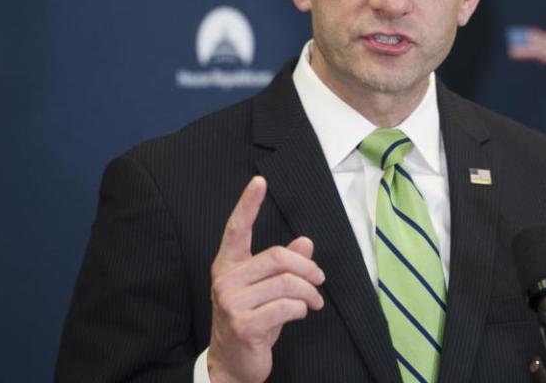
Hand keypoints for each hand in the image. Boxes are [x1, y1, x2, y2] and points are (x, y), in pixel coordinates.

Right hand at [207, 176, 325, 382]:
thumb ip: (283, 265)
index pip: (236, 228)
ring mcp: (231, 303)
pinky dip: (302, 309)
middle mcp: (225, 280)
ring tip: (315, 301)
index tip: (259, 181)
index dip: (248, 204)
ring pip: (286, 282)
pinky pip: (286, 306)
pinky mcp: (243, 324)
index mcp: (228, 265)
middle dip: (307, 267)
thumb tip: (306, 241)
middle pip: (277, 257)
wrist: (232, 364)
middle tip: (320, 279)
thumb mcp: (268, 290)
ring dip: (310, 292)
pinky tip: (301, 313)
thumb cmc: (252, 322)